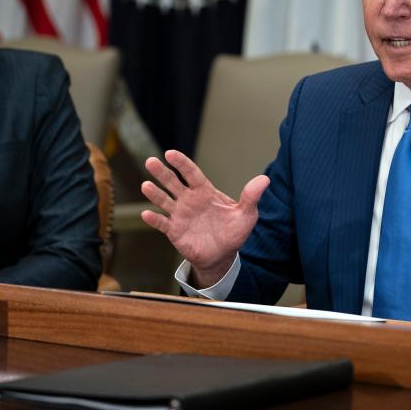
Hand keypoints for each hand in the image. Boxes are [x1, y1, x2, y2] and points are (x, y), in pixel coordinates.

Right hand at [140, 150, 269, 287]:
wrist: (222, 255)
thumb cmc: (233, 232)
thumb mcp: (246, 215)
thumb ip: (251, 197)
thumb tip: (265, 179)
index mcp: (204, 192)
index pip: (191, 174)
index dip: (181, 163)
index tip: (170, 154)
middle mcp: (189, 200)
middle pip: (173, 183)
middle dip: (162, 173)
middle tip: (150, 161)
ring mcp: (180, 215)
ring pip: (164, 201)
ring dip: (154, 194)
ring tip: (145, 186)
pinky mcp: (174, 231)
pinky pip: (162, 224)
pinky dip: (154, 220)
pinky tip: (146, 214)